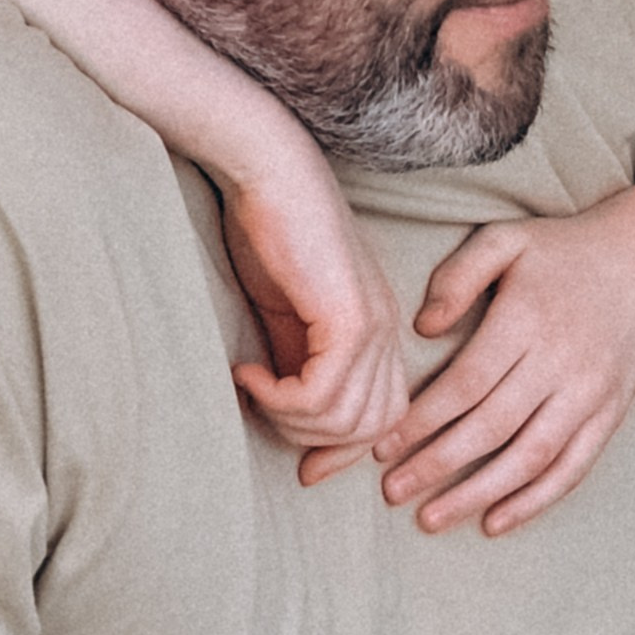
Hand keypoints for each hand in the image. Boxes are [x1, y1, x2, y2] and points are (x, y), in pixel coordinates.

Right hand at [218, 138, 408, 461]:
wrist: (269, 169)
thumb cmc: (271, 230)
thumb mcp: (286, 314)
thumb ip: (296, 363)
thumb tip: (288, 415)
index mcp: (380, 331)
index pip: (386, 417)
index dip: (344, 450)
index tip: (302, 465)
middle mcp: (387, 331)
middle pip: (372, 428)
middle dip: (312, 440)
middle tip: (263, 412)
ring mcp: (373, 324)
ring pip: (347, 418)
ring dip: (290, 420)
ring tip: (252, 386)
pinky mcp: (348, 317)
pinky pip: (322, 393)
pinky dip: (279, 397)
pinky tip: (247, 371)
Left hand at [374, 202, 634, 533]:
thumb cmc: (564, 251)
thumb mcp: (506, 240)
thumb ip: (458, 276)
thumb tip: (424, 327)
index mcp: (528, 320)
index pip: (465, 383)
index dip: (421, 421)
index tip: (382, 446)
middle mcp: (561, 362)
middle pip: (491, 427)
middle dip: (437, 465)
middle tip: (393, 491)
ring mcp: (590, 393)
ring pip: (530, 457)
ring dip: (478, 494)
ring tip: (432, 518)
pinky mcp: (611, 414)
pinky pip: (572, 468)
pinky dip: (534, 501)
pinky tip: (495, 521)